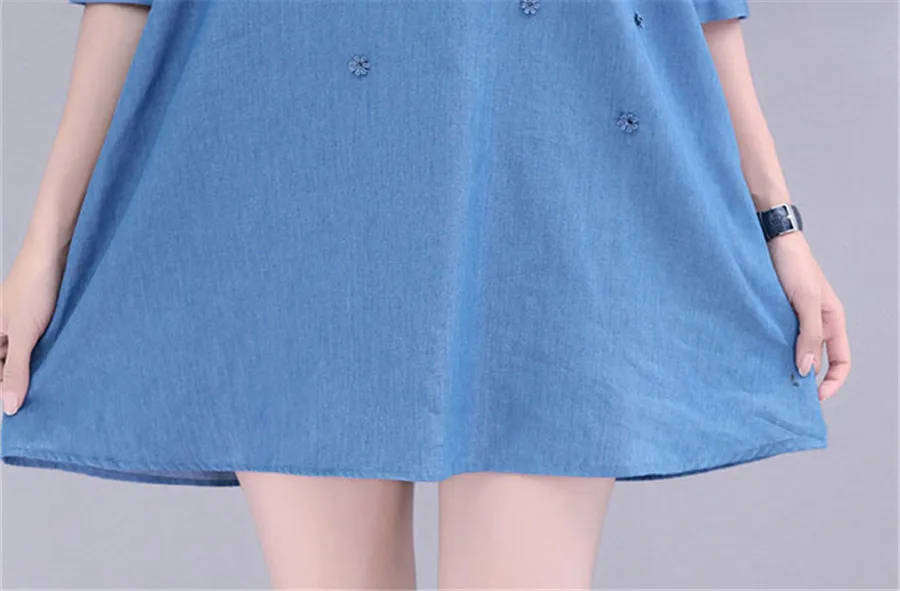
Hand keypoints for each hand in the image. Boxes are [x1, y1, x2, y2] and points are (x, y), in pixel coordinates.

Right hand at [0, 241, 67, 414]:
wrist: (50, 256)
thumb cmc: (33, 288)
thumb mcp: (24, 336)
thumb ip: (16, 371)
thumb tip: (9, 406)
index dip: (4, 390)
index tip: (21, 409)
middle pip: (3, 367)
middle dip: (18, 382)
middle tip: (43, 396)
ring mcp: (10, 326)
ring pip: (17, 357)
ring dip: (32, 369)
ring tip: (52, 380)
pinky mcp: (29, 321)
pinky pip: (30, 346)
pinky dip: (41, 355)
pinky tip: (56, 361)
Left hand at [767, 231, 850, 400]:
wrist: (768, 239)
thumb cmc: (793, 264)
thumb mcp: (806, 301)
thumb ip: (809, 334)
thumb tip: (807, 369)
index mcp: (832, 320)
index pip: (841, 361)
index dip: (832, 382)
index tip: (815, 398)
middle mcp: (814, 322)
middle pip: (815, 360)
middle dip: (804, 377)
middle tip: (784, 393)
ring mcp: (792, 318)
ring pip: (791, 350)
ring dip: (782, 365)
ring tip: (766, 379)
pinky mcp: (772, 313)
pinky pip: (773, 338)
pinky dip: (768, 350)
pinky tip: (755, 358)